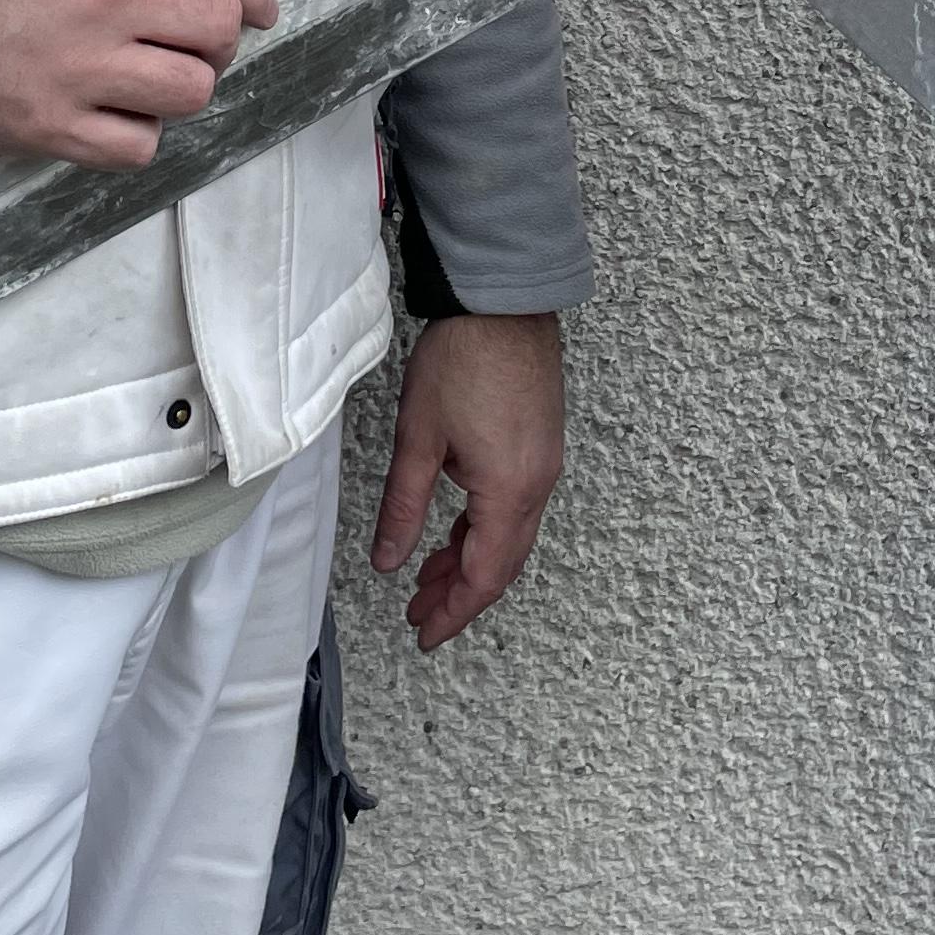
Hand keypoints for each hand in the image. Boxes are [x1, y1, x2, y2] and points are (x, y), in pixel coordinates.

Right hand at [0, 0, 279, 166]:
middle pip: (218, 32)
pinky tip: (118, 115)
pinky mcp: (50, 126)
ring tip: (157, 78)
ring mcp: (82, 69)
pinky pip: (137, 146)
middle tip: (199, 41)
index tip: (260, 8)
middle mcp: (110, 0)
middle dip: (220, 37)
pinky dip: (139, 134)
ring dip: (184, 85)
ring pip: (190, 92)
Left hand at [371, 311, 564, 649]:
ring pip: (510, 537)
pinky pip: (518, 507)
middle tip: (419, 613)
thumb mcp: (419, 439)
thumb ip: (404, 507)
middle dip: (460, 594)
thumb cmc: (464, 358)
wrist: (503, 301)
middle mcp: (537, 484)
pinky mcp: (541, 444)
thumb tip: (389, 560)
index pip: (484, 577)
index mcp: (508, 491)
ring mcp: (544, 464)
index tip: (425, 633)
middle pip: (502, 564)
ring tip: (429, 576)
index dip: (453, 612)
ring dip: (471, 562)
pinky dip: (486, 530)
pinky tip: (457, 529)